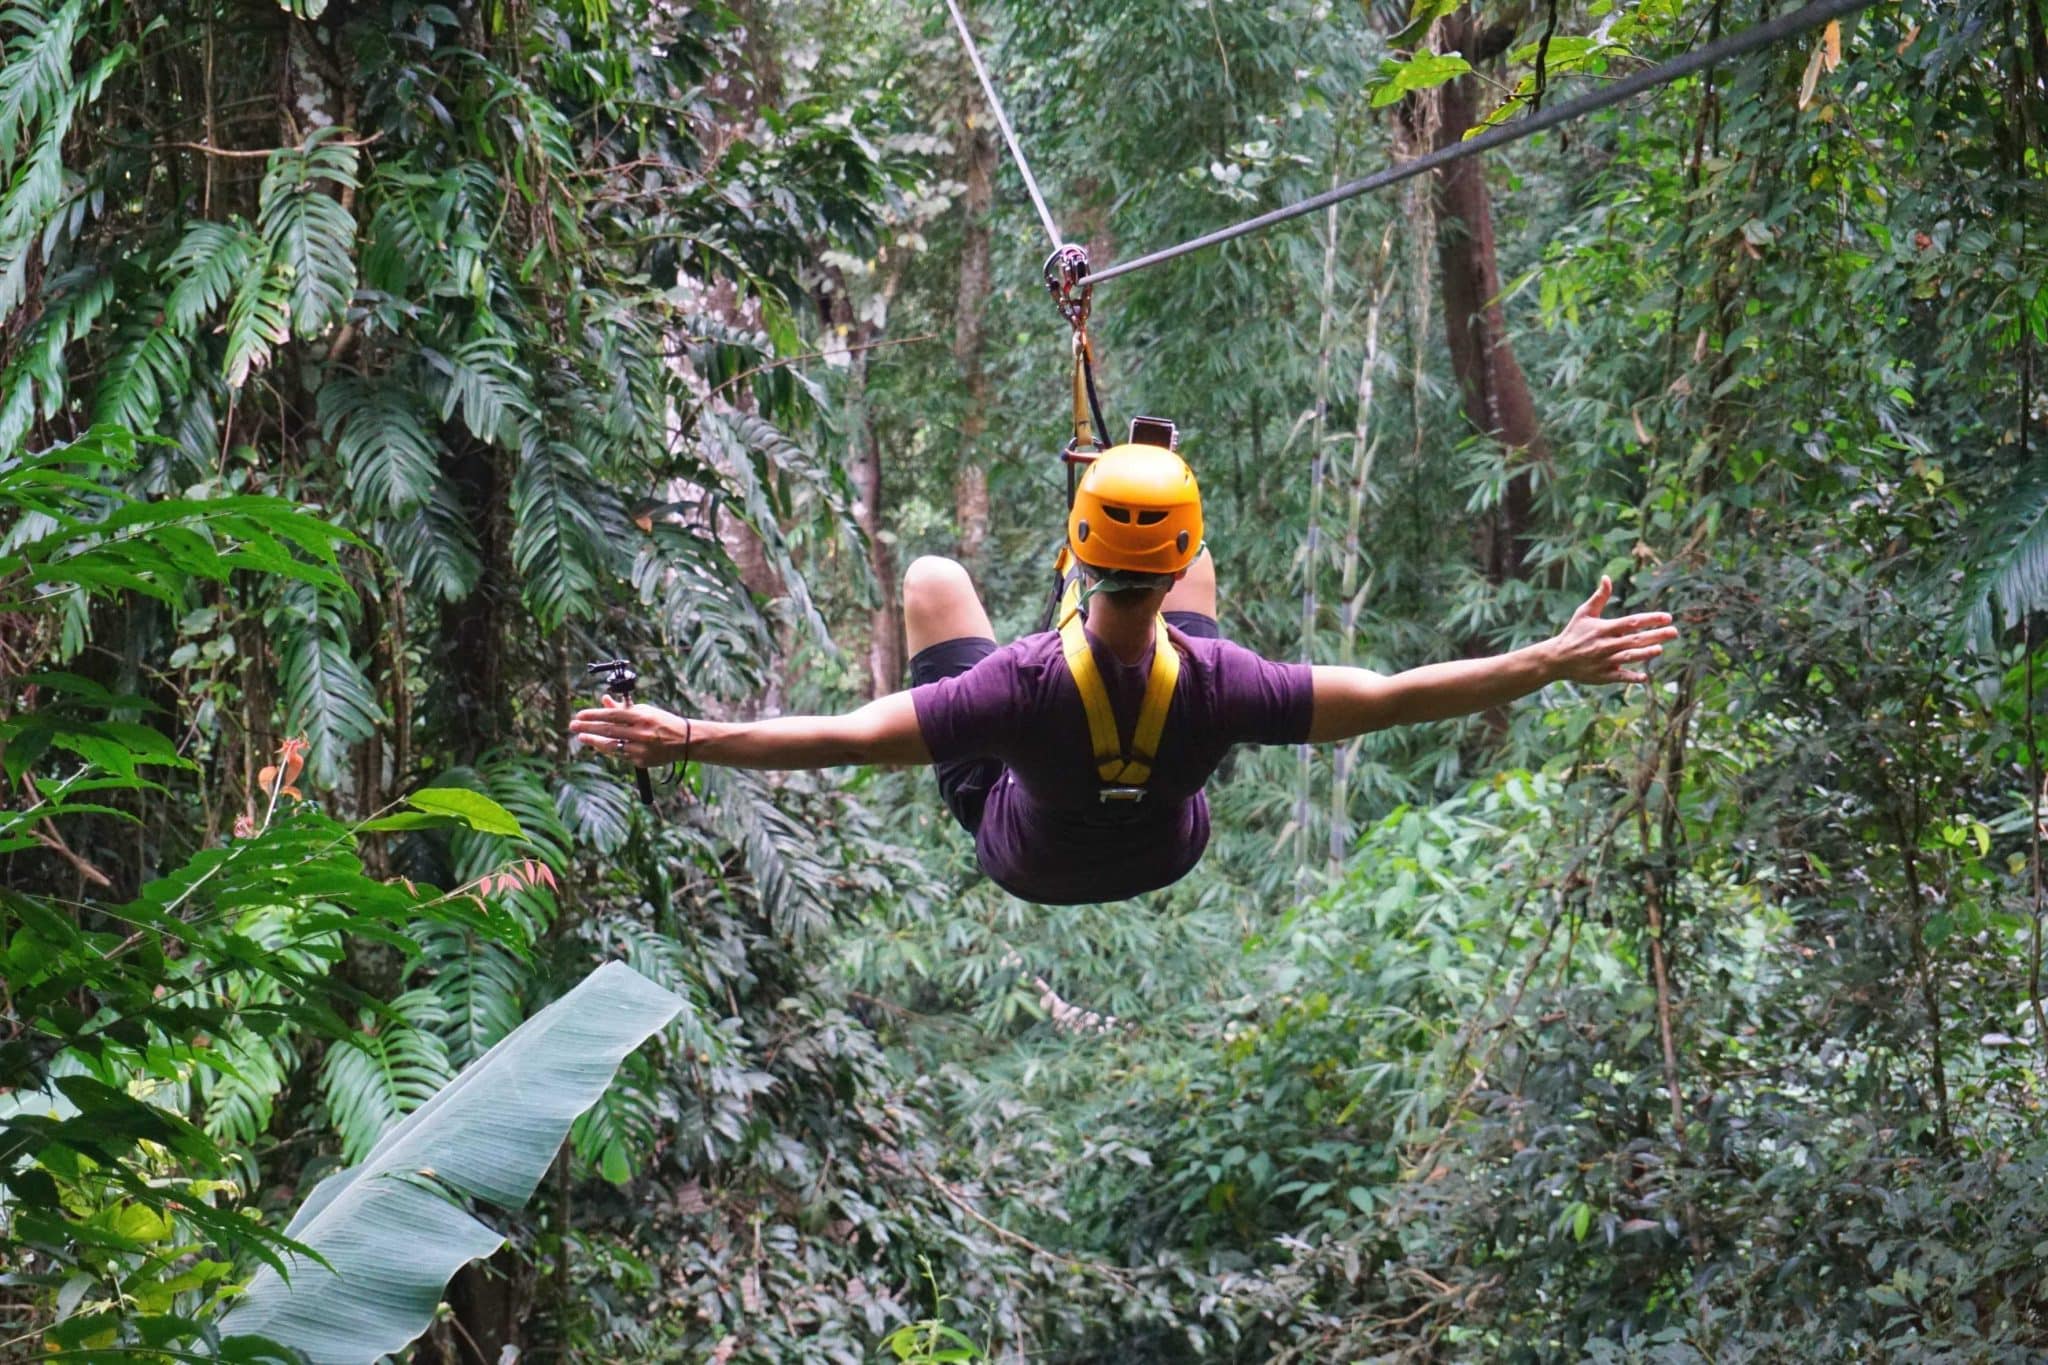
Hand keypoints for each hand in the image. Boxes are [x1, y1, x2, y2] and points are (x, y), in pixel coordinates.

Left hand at [568, 694, 691, 765]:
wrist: (685, 741)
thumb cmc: (663, 722)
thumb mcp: (645, 711)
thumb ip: (623, 708)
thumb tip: (604, 701)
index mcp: (642, 717)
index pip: (612, 715)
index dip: (593, 715)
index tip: (580, 714)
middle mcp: (640, 733)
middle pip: (608, 730)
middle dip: (588, 727)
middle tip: (573, 725)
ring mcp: (641, 748)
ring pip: (611, 745)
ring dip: (594, 741)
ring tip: (582, 737)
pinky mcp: (641, 760)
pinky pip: (621, 755)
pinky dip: (610, 749)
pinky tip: (600, 745)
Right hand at [1546, 577, 1677, 684]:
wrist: (1556, 659)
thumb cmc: (1573, 633)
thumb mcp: (1584, 613)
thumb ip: (1599, 597)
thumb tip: (1606, 577)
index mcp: (1603, 629)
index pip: (1631, 622)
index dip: (1650, 619)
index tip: (1667, 617)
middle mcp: (1605, 644)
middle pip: (1634, 639)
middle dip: (1655, 635)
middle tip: (1674, 632)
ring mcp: (1604, 661)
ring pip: (1628, 657)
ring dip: (1645, 654)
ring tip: (1660, 649)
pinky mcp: (1602, 676)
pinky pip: (1619, 677)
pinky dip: (1631, 677)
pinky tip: (1645, 677)